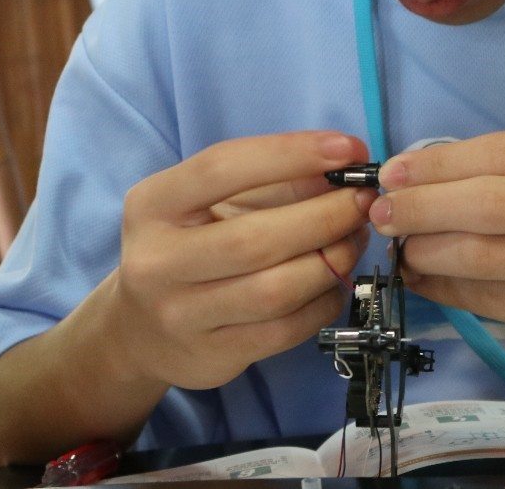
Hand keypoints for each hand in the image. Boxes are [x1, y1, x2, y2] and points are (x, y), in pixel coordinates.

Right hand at [111, 131, 376, 389]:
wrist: (141, 329)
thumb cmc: (187, 246)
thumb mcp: (210, 203)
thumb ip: (270, 182)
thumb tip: (343, 163)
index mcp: (152, 206)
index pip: (222, 168)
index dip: (290, 154)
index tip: (347, 148)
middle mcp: (157, 262)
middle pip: (255, 238)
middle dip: (325, 216)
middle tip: (363, 202)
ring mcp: (181, 316)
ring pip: (276, 290)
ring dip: (331, 261)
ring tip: (354, 239)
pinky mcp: (212, 356)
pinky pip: (286, 329)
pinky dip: (324, 302)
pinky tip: (336, 281)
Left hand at [368, 132, 504, 384]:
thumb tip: (432, 179)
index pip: (504, 151)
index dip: (437, 162)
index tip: (392, 171)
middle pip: (488, 200)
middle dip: (419, 205)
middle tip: (378, 211)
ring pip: (484, 253)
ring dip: (426, 250)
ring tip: (400, 248)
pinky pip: (496, 300)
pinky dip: (449, 289)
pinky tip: (425, 281)